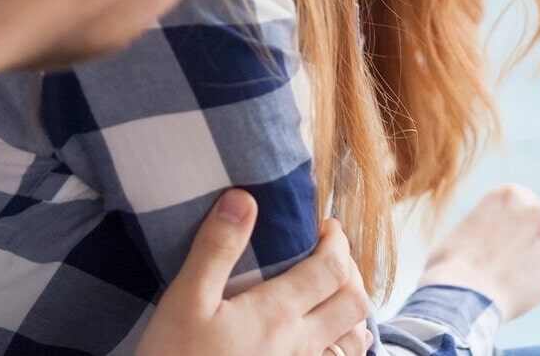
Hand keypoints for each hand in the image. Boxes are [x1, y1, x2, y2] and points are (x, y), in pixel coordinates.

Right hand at [139, 189, 374, 355]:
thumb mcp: (185, 301)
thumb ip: (217, 249)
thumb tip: (243, 199)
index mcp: (277, 313)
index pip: (331, 268)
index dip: (337, 241)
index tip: (326, 225)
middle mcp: (301, 344)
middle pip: (354, 302)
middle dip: (350, 271)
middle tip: (329, 254)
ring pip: (353, 339)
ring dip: (350, 310)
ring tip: (331, 294)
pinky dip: (342, 346)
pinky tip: (323, 342)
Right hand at [417, 183, 539, 321]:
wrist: (461, 295)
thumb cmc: (452, 264)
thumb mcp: (467, 228)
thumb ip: (491, 224)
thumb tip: (498, 237)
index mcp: (510, 194)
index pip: (526, 200)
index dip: (518, 220)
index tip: (509, 236)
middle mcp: (536, 210)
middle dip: (538, 234)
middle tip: (519, 255)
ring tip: (511, 280)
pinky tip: (518, 291)